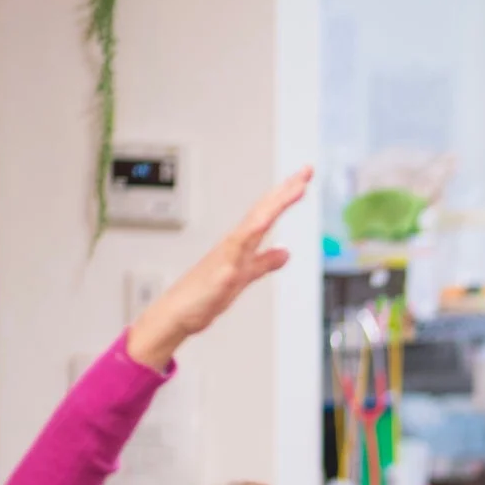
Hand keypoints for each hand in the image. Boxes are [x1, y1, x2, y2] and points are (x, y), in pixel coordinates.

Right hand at [127, 167, 311, 368]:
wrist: (178, 314)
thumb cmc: (205, 295)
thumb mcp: (246, 276)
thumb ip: (264, 262)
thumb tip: (285, 253)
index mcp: (241, 243)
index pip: (267, 213)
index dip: (286, 195)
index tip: (304, 178)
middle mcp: (234, 243)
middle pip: (263, 210)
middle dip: (285, 190)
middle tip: (307, 171)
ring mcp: (227, 255)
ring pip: (253, 223)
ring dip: (274, 205)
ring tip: (294, 188)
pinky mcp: (221, 273)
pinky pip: (236, 251)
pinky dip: (249, 235)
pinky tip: (263, 223)